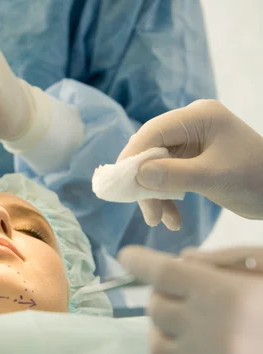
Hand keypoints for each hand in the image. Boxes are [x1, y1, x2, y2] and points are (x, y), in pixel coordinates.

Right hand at [117, 99, 262, 227]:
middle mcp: (191, 125)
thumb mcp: (213, 178)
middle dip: (144, 182)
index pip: (152, 132)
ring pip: (155, 167)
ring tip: (159, 221)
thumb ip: (173, 175)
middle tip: (146, 211)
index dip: (133, 157)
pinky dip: (166, 198)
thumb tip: (136, 175)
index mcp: (198, 117)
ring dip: (154, 195)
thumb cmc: (255, 180)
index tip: (120, 184)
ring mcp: (191, 143)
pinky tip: (172, 220)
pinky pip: (167, 177)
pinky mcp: (191, 160)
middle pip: (150, 151)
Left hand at [119, 245, 262, 353]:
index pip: (164, 272)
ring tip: (194, 332)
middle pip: (156, 305)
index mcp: (231, 297)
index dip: (141, 261)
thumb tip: (181, 260)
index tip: (128, 256)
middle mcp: (215, 335)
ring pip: (155, 343)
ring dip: (167, 333)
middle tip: (186, 299)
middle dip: (166, 297)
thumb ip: (227, 263)